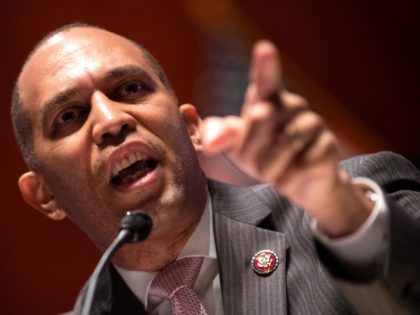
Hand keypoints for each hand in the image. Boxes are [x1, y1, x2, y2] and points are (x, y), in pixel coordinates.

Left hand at [201, 40, 372, 236]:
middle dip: (248, 149)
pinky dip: (287, 181)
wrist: (296, 182)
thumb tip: (203, 131)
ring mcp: (314, 123)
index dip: (265, 65)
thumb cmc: (260, 156)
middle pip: (260, 118)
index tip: (264, 49)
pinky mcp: (328, 146)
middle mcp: (293, 104)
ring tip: (272, 172)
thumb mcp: (233, 144)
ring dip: (268, 170)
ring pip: (282, 147)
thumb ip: (215, 134)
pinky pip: (299, 168)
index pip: (265, 78)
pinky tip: (291, 178)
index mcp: (267, 99)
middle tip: (252, 164)